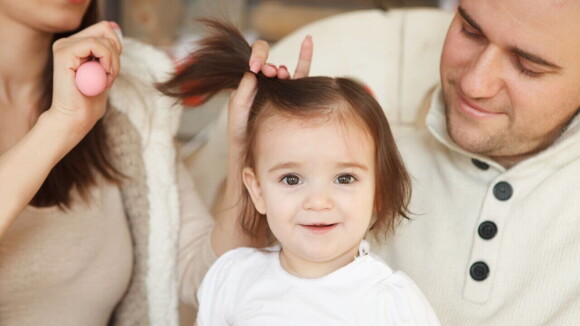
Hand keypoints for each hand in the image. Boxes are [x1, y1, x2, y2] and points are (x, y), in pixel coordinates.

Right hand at [47, 20, 121, 140]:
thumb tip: (115, 27)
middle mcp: (67, 42)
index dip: (116, 49)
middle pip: (106, 29)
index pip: (105, 30)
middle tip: (110, 76)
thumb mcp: (105, 71)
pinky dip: (107, 62)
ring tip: (105, 81)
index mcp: (75, 46)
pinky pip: (96, 45)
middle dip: (116, 54)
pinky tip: (102, 79)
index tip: (112, 71)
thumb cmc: (89, 102)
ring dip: (112, 62)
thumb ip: (109, 50)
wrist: (74, 119)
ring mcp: (64, 46)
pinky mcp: (64, 52)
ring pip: (103, 39)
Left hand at [227, 35, 313, 145]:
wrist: (255, 159)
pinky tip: (308, 41)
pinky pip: (300, 75)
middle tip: (271, 73)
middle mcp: (262, 86)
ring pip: (284, 71)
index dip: (256, 57)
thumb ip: (241, 95)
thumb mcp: (236, 116)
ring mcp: (278, 91)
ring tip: (281, 74)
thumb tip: (252, 72)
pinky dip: (304, 57)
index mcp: (246, 86)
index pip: (251, 61)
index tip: (256, 67)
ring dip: (283, 69)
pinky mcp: (292, 98)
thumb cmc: (242, 139)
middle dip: (269, 63)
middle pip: (268, 62)